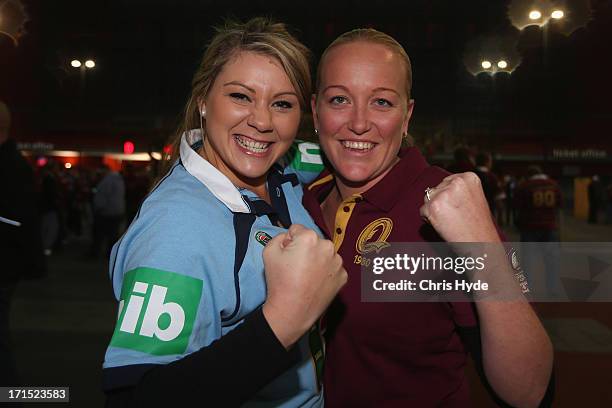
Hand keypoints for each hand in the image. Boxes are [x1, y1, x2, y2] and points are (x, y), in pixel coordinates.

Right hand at [262, 224, 346, 347]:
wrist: (292, 311)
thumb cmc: (280, 282)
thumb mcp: (268, 252)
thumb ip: (279, 237)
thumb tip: (288, 238)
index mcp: (309, 238)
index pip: (297, 229)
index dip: (289, 241)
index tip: (287, 254)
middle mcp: (328, 246)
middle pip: (313, 241)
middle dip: (305, 249)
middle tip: (296, 266)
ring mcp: (338, 263)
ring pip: (325, 254)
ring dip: (317, 259)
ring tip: (306, 276)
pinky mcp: (343, 276)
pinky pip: (332, 268)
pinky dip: (325, 272)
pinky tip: (315, 282)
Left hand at [419, 172, 499, 242]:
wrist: (481, 244)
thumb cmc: (478, 226)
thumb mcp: (474, 199)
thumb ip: (459, 190)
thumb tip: (438, 189)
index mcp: (469, 177)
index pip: (446, 182)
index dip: (449, 198)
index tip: (459, 209)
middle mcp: (456, 181)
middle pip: (436, 189)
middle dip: (441, 203)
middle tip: (455, 218)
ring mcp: (444, 193)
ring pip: (428, 199)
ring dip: (434, 211)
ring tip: (451, 221)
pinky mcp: (433, 206)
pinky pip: (423, 212)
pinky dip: (429, 221)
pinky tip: (445, 226)